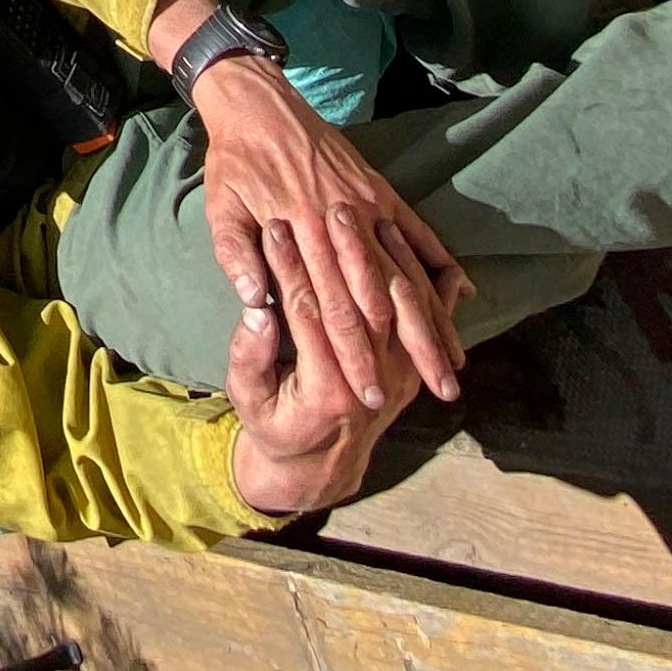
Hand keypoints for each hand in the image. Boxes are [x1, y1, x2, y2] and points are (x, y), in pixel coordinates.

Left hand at [187, 51, 471, 406]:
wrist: (258, 102)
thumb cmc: (234, 164)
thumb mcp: (220, 208)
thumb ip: (237, 256)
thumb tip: (257, 304)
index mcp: (301, 232)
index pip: (333, 307)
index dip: (355, 354)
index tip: (370, 395)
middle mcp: (342, 221)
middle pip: (382, 297)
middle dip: (409, 349)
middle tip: (435, 391)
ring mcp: (368, 204)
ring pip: (408, 270)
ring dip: (433, 317)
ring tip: (454, 359)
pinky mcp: (380, 190)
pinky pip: (418, 231)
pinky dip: (441, 261)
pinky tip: (462, 292)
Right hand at [224, 213, 420, 516]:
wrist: (320, 464)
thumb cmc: (273, 423)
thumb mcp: (246, 397)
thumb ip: (248, 354)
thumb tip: (256, 307)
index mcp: (328, 390)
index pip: (309, 313)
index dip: (289, 267)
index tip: (273, 227)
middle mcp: (374, 382)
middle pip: (359, 301)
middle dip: (340, 250)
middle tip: (322, 206)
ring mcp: (401, 375)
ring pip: (396, 303)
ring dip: (377, 253)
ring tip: (354, 210)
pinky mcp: (412, 366)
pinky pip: (425, 314)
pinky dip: (415, 272)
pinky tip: (396, 236)